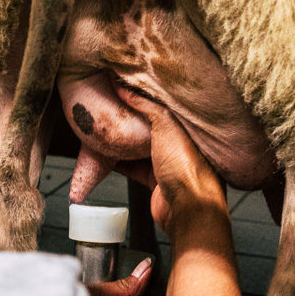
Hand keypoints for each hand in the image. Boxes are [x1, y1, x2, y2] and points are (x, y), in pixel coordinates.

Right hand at [117, 88, 225, 232]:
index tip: (126, 87)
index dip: (145, 97)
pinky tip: (109, 157)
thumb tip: (125, 88)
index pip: (164, 106)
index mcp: (187, 127)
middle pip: (152, 127)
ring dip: (125, 142)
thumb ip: (145, 105)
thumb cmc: (187, 168)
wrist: (188, 208)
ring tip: (106, 130)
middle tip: (113, 109)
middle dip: (133, 120)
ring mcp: (170, 164)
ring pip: (142, 149)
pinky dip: (122, 163)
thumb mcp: (166, 125)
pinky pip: (136, 168)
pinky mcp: (158, 182)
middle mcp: (181, 144)